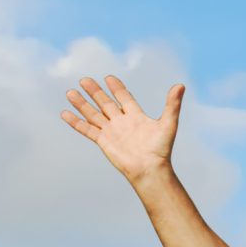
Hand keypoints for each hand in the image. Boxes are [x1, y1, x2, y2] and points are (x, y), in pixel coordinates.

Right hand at [63, 74, 182, 185]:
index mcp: (136, 116)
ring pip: (93, 114)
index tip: (108, 77)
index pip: (124, 97)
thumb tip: (181, 85)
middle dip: (95, 92)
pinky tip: (64, 113)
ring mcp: (111, 131)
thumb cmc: (161, 149)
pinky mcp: (103, 141)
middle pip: (105, 103)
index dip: (117, 88)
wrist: (149, 169)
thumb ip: (172, 104)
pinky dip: (75, 122)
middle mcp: (122, 122)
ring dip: (82, 104)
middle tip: (84, 79)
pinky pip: (86, 129)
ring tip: (70, 92)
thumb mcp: (168, 123)